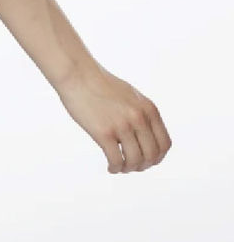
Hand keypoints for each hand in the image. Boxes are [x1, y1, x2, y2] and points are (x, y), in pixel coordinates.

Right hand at [54, 63, 171, 172]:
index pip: (164, 144)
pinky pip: (116, 160)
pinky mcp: (104, 132)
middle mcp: (139, 118)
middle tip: (132, 166)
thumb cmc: (98, 82)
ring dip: (129, 169)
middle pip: (152, 156)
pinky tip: (110, 167)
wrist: (76, 73)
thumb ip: (140, 112)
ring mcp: (122, 125)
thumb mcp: (129, 94)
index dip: (158, 157)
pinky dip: (115, 168)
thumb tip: (144, 134)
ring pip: (135, 161)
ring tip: (120, 167)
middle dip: (143, 165)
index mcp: (148, 108)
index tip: (147, 161)